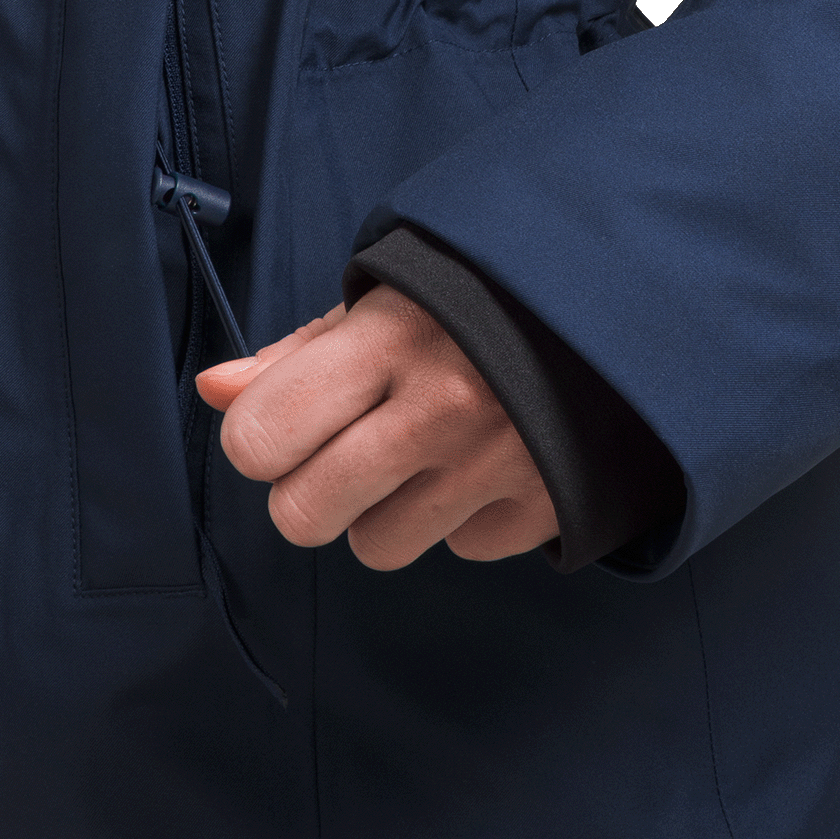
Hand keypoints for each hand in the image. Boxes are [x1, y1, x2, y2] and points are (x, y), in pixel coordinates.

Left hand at [195, 284, 557, 569]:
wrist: (624, 297)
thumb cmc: (487, 288)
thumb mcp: (393, 293)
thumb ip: (300, 352)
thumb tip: (216, 390)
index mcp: (392, 338)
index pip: (259, 437)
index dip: (261, 436)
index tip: (290, 418)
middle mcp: (440, 407)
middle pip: (302, 515)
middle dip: (311, 488)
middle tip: (352, 441)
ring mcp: (495, 465)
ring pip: (375, 547)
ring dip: (388, 508)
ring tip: (426, 446)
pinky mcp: (543, 507)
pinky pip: (461, 550)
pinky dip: (464, 515)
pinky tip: (486, 457)